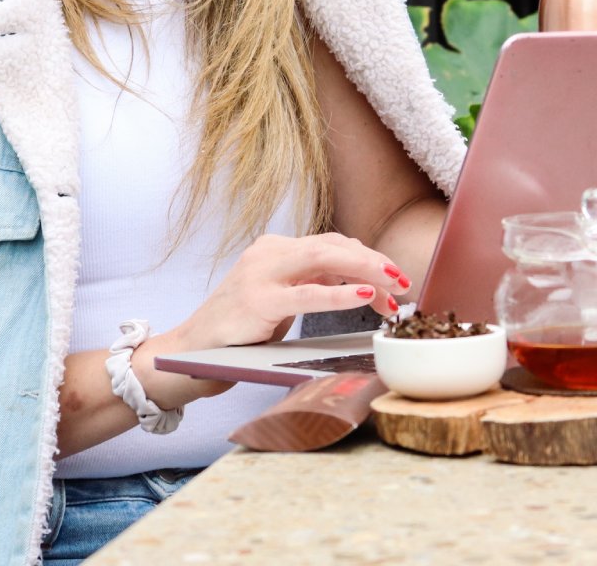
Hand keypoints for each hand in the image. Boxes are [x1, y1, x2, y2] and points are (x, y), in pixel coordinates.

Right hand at [175, 232, 413, 349]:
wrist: (192, 352)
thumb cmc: (239, 330)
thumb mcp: (280, 298)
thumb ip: (312, 283)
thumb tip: (360, 281)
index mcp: (275, 249)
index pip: (331, 244)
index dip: (367, 259)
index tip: (394, 279)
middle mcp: (268, 253)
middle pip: (332, 246)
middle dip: (373, 261)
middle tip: (403, 279)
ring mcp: (261, 274)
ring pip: (324, 259)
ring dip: (365, 271)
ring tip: (393, 284)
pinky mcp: (258, 301)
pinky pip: (308, 294)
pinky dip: (340, 294)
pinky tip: (365, 295)